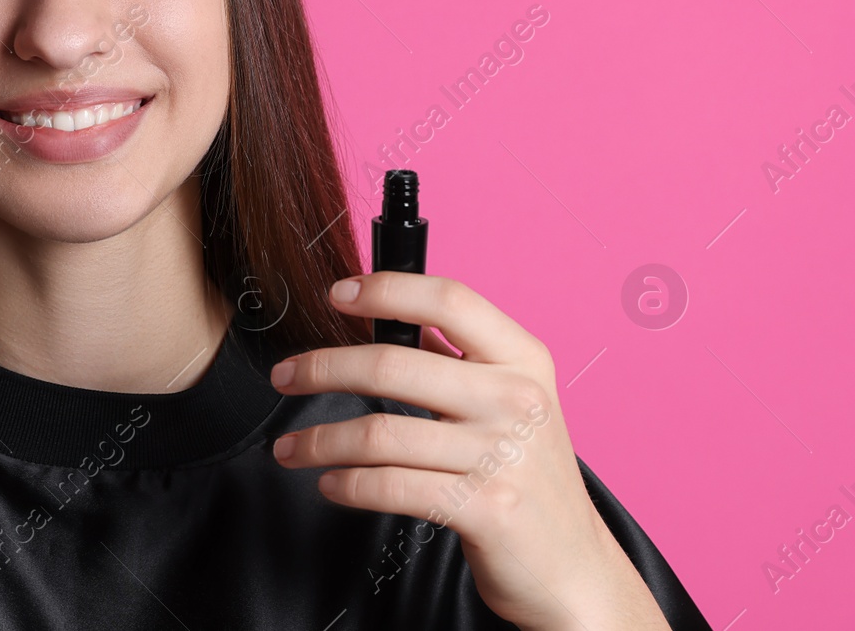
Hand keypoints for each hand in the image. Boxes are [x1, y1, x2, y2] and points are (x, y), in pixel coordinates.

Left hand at [268, 271, 669, 629]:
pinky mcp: (485, 508)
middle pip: (392, 363)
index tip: (336, 294)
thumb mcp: (514, 402)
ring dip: (319, 440)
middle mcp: (517, 399)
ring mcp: (503, 455)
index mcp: (524, 359)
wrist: (573, 568)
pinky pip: (390, 486)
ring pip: (379, 433)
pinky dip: (347, 484)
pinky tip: (330, 484)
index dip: (386, 289)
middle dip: (322, 369)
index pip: (449, 299)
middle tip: (285, 377)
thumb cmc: (529, 478)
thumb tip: (390, 315)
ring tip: (291, 449)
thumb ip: (460, 359)